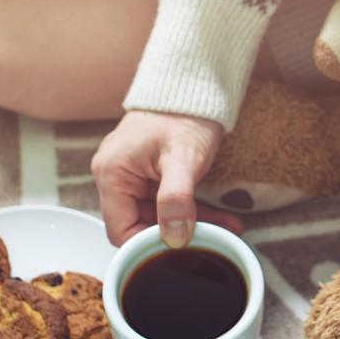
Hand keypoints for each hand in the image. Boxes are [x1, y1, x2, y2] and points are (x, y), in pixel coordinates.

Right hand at [91, 110, 241, 247]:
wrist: (194, 86)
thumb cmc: (184, 115)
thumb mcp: (184, 159)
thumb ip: (176, 199)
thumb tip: (173, 237)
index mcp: (111, 173)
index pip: (120, 230)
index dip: (148, 247)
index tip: (180, 252)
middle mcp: (114, 175)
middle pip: (139, 225)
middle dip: (176, 237)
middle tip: (211, 242)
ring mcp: (131, 174)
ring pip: (157, 216)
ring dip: (191, 226)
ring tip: (228, 232)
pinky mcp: (149, 174)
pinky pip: (167, 202)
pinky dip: (192, 212)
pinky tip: (223, 220)